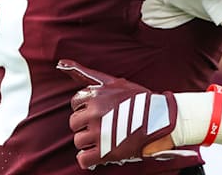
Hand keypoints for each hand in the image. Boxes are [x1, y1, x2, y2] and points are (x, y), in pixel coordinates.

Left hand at [57, 59, 196, 169]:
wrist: (161, 118)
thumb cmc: (137, 98)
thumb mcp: (112, 81)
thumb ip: (84, 73)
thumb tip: (60, 62)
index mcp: (95, 96)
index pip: (75, 103)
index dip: (86, 108)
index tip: (100, 111)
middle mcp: (94, 113)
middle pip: (74, 123)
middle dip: (86, 125)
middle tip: (103, 126)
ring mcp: (100, 133)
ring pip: (78, 141)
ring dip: (89, 142)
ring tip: (104, 138)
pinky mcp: (106, 152)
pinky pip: (83, 159)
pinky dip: (88, 159)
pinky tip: (98, 154)